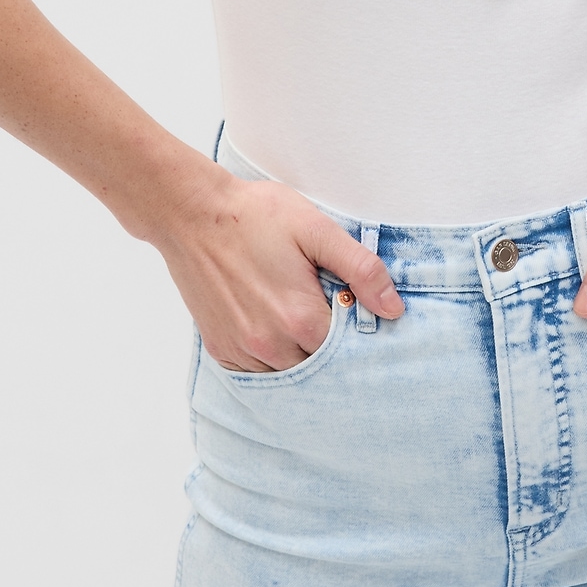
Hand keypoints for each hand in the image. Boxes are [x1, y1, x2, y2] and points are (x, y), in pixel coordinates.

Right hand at [155, 164, 403, 371]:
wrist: (192, 214)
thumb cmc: (256, 215)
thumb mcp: (317, 230)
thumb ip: (360, 269)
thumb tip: (394, 308)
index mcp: (300, 318)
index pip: (348, 350)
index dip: (357, 330)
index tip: (353, 308)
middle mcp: (270, 345)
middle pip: (319, 365)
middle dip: (330, 345)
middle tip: (326, 309)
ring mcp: (242, 350)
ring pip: (288, 373)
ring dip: (301, 354)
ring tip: (299, 315)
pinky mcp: (220, 349)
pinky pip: (256, 372)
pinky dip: (272, 358)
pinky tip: (274, 326)